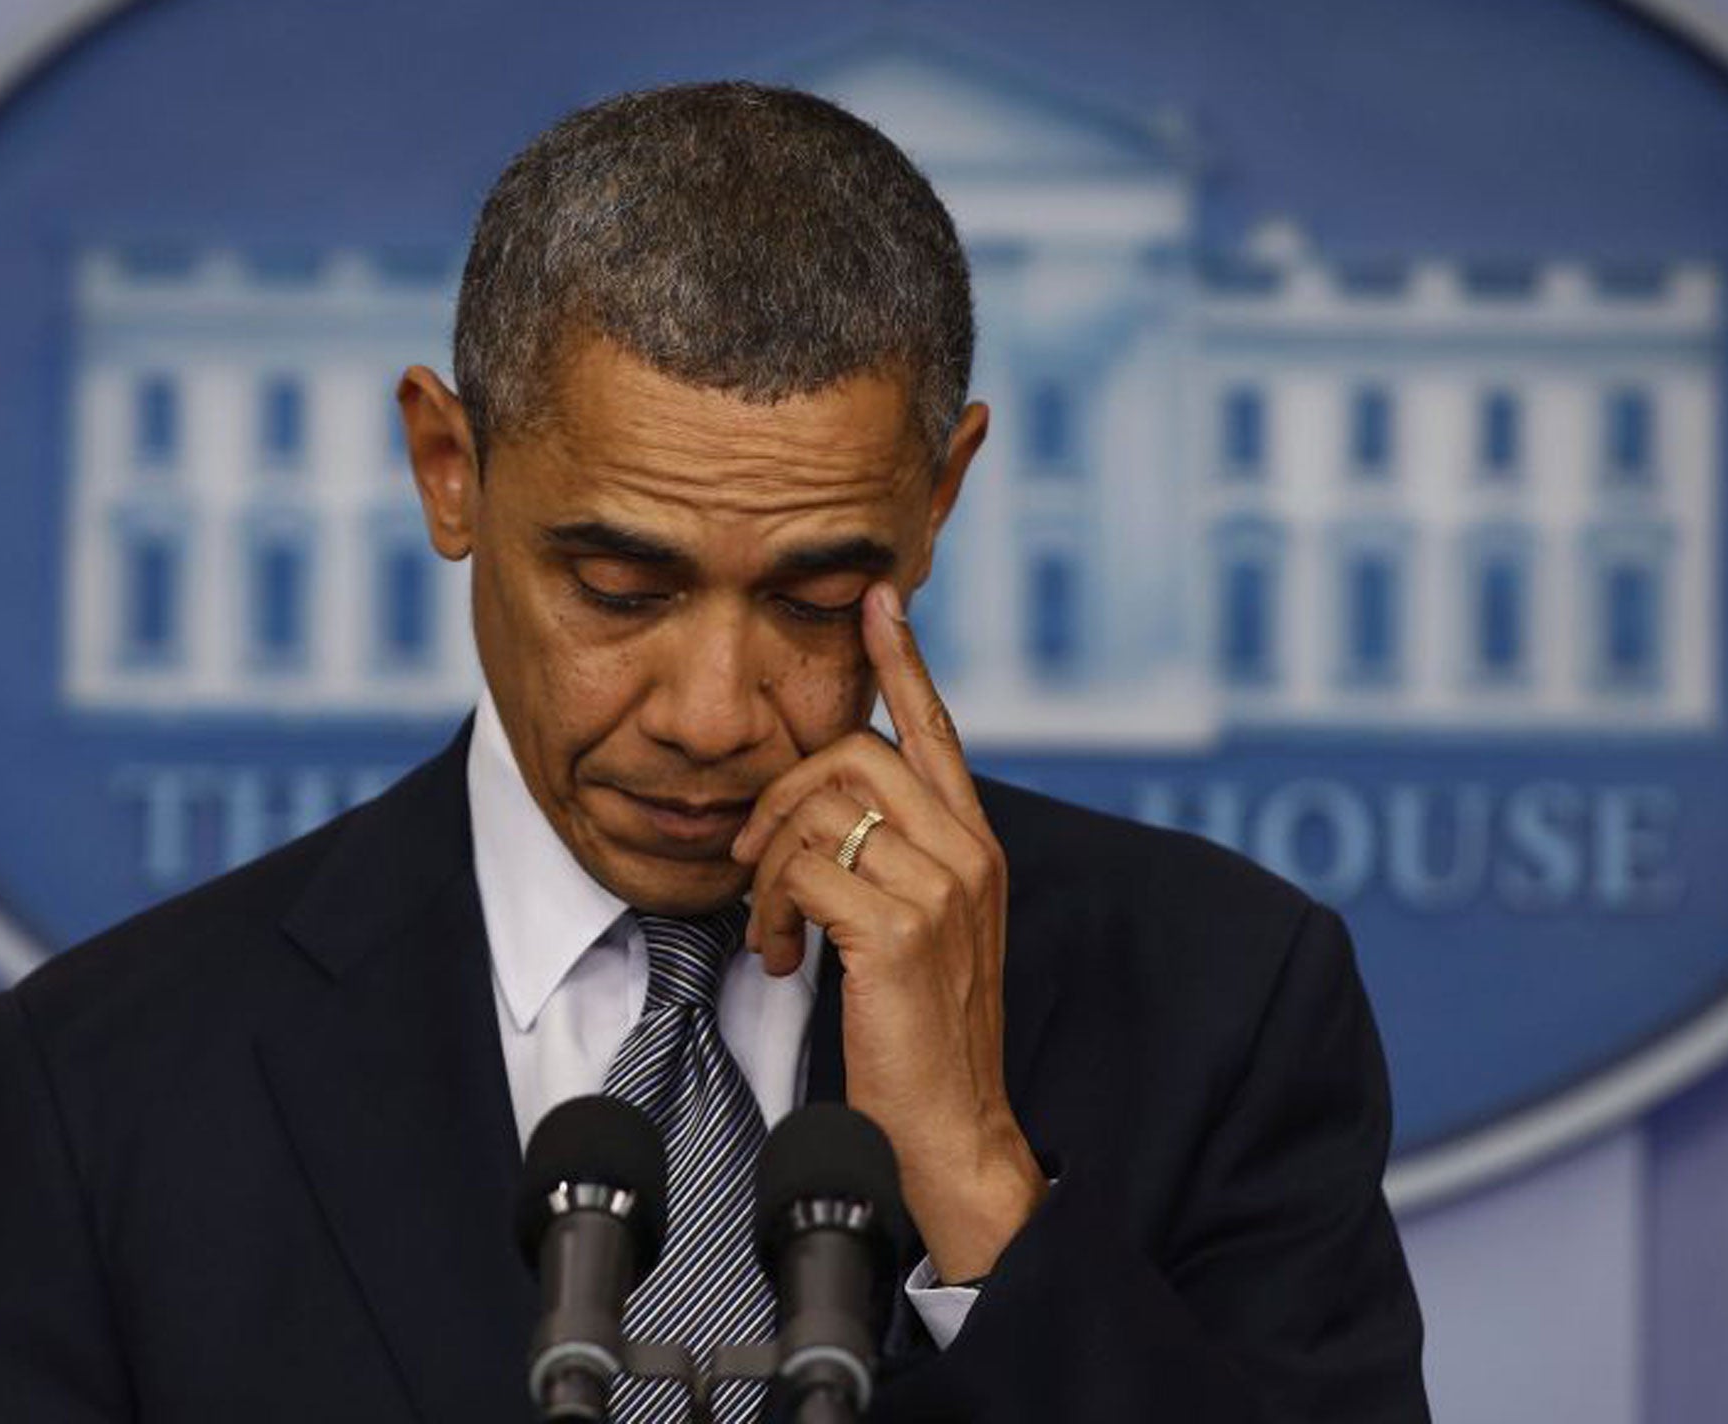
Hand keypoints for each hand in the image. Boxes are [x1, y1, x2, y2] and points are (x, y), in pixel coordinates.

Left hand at [730, 582, 1046, 1283]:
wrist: (952, 1128)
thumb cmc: (923, 1034)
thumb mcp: (921, 929)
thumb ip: (895, 861)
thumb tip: (823, 813)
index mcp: (973, 843)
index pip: (935, 729)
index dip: (902, 662)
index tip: (877, 598)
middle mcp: (966, 851)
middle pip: (852, 754)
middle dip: (779, 795)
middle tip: (754, 862)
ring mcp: (940, 888)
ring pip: (819, 810)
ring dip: (770, 869)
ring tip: (774, 929)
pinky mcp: (899, 930)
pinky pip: (804, 870)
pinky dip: (773, 911)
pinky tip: (784, 957)